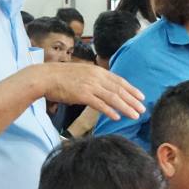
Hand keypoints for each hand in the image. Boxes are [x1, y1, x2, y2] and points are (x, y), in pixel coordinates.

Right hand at [27, 63, 144, 120]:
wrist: (45, 77)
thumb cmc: (62, 77)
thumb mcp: (83, 73)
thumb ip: (95, 79)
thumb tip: (105, 87)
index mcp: (98, 71)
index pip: (120, 81)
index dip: (132, 89)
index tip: (141, 97)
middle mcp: (96, 77)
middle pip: (120, 90)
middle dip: (133, 100)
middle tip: (143, 109)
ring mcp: (90, 86)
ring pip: (113, 98)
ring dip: (126, 107)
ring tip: (135, 115)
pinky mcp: (82, 94)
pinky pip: (99, 104)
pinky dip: (109, 111)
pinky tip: (117, 117)